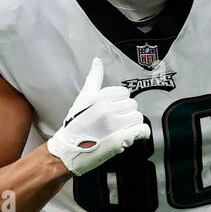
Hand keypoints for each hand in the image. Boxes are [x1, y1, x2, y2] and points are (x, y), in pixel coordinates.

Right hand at [47, 57, 149, 174]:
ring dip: (132, 124)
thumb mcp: (83, 98)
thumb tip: (97, 61)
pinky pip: (142, 130)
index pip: (124, 93)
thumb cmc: (75, 126)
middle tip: (115, 123)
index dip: (120, 104)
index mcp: (100, 97)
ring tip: (119, 130)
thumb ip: (94, 79)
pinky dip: (141, 133)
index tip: (112, 111)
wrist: (68, 150)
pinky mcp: (121, 139)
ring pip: (138, 117)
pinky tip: (133, 136)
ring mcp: (114, 124)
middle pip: (132, 105)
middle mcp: (107, 108)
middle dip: (126, 114)